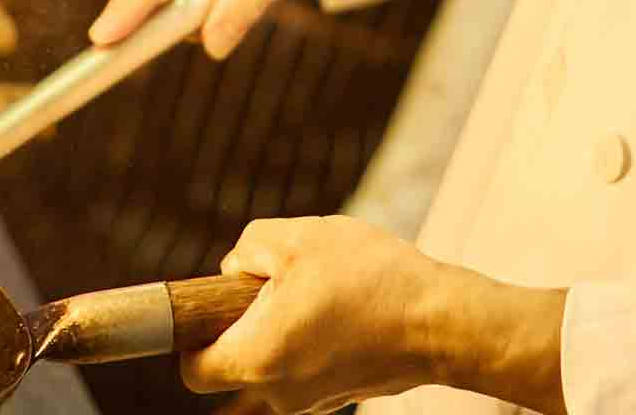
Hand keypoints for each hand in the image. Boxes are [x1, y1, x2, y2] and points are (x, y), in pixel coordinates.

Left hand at [182, 218, 570, 414]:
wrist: (444, 321)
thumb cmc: (370, 279)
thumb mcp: (296, 237)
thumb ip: (247, 248)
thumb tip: (236, 269)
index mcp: (256, 359)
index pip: (192, 369)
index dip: (191, 335)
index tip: (211, 304)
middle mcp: (279, 393)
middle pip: (234, 363)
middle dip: (244, 322)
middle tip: (275, 283)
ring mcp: (314, 400)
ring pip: (275, 362)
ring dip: (284, 325)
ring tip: (322, 286)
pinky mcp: (343, 393)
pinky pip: (308, 364)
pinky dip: (314, 337)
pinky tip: (346, 304)